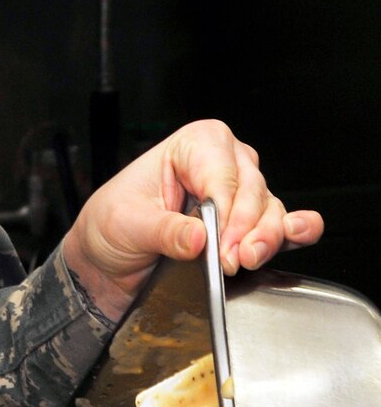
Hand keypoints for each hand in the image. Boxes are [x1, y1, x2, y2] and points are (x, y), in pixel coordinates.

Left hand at [61, 119, 323, 322]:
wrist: (109, 260)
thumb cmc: (112, 226)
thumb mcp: (126, 224)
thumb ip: (164, 231)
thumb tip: (199, 237)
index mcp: (191, 146)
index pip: (222, 171)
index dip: (223, 207)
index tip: (214, 239)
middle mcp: (223, 164)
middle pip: (252, 188)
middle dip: (244, 226)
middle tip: (228, 259)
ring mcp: (239, 194)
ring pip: (270, 208)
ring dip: (266, 236)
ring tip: (246, 259)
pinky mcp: (248, 225)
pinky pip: (285, 222)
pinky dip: (297, 229)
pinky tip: (297, 233)